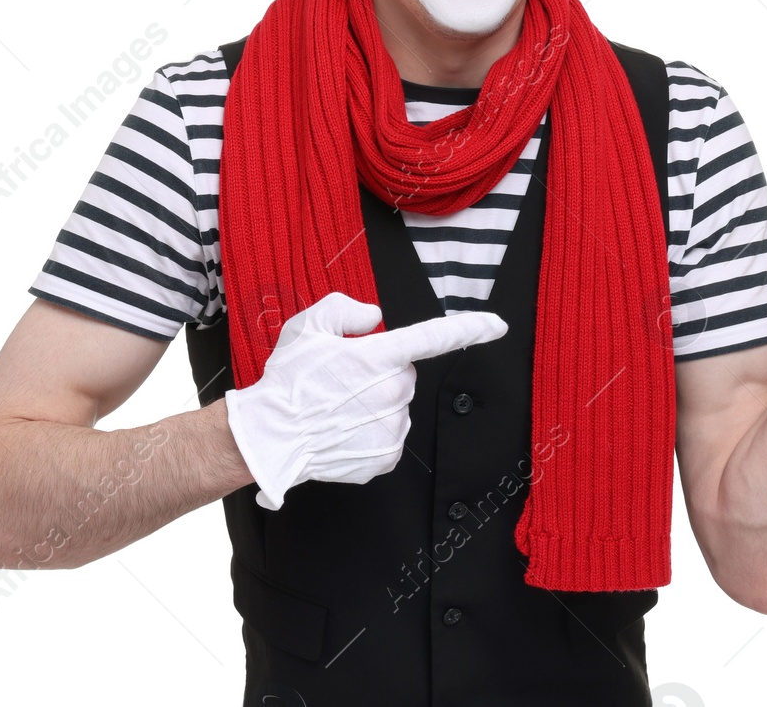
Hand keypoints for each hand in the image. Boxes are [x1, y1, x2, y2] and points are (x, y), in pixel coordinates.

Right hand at [222, 291, 507, 509]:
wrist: (269, 437)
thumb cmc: (288, 381)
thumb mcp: (309, 325)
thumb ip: (346, 309)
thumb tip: (374, 316)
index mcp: (379, 356)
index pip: (434, 336)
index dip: (470, 328)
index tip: (497, 324)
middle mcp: (392, 392)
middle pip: (404, 374)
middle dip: (381, 373)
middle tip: (344, 380)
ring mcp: (390, 427)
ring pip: (396, 406)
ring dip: (375, 404)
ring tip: (337, 407)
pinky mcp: (385, 457)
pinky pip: (389, 436)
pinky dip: (371, 433)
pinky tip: (343, 430)